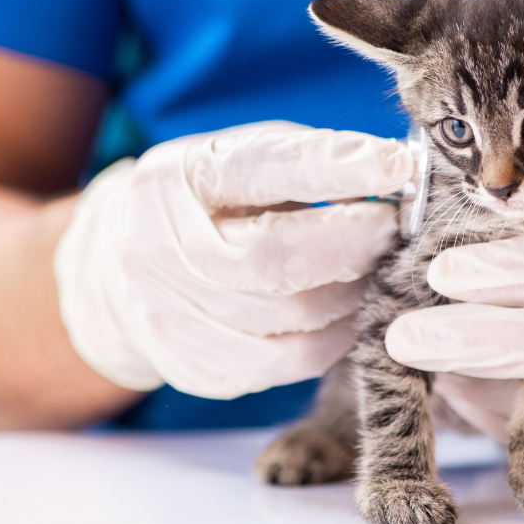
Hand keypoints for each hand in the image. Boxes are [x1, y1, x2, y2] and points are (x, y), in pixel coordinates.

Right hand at [54, 122, 412, 397]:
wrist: (127, 265)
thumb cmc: (211, 203)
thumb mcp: (245, 158)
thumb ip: (309, 162)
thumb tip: (394, 173)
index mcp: (178, 179)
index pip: (261, 169)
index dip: (335, 168)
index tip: (396, 165)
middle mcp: (163, 249)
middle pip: (272, 259)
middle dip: (352, 244)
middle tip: (394, 230)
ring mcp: (172, 315)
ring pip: (290, 319)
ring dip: (353, 293)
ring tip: (377, 270)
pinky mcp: (196, 365)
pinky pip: (288, 362)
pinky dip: (336, 337)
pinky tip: (351, 312)